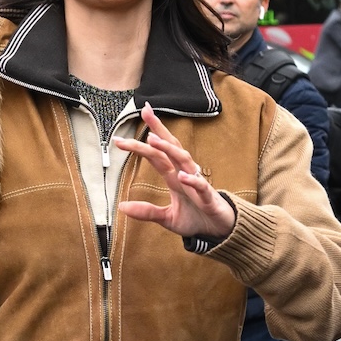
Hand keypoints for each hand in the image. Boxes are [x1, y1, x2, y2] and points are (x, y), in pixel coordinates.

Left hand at [114, 104, 235, 239]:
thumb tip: (122, 207)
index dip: (141, 144)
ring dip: (169, 149)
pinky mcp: (208, 198)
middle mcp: (184, 175)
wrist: (219, 230)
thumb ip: (146, 212)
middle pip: (170, 147)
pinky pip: (201, 186)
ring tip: (152, 139)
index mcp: (174, 177)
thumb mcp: (167, 218)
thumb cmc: (196, 219)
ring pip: (184, 160)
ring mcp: (197, 184)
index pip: (156, 155)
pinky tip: (182, 176)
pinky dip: (192, 181)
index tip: (120, 138)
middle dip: (158, 129)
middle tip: (145, 111)